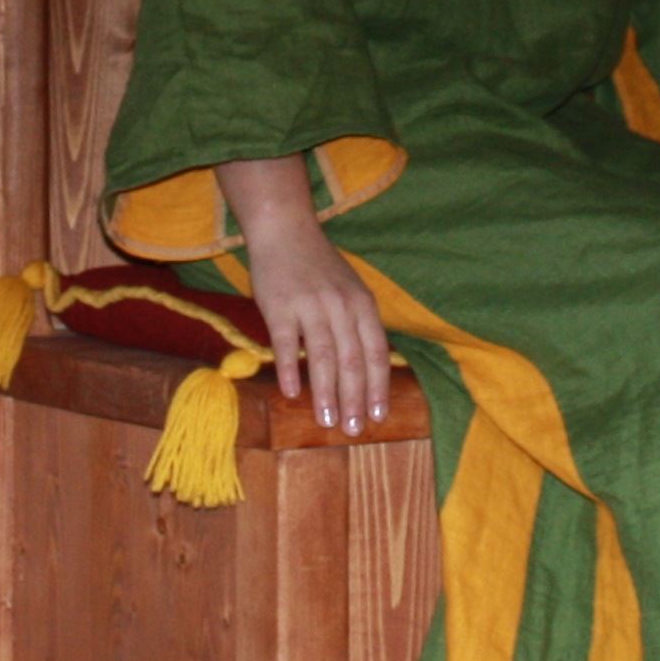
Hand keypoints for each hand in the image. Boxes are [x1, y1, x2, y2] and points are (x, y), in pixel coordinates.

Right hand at [215, 155, 389, 433]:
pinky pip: (286, 344)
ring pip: (322, 357)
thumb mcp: (350, 289)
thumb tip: (368, 370)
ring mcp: (310, 306)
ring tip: (327, 422)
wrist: (284, 230)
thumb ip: (359, 325)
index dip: (379, 387)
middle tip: (353, 430)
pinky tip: (291, 393)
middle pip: (352, 361)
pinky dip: (290, 369)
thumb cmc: (318, 265)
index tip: (380, 416)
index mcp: (362, 304)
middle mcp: (341, 306)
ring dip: (326, 393)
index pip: (376, 352)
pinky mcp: (279, 306)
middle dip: (354, 400)